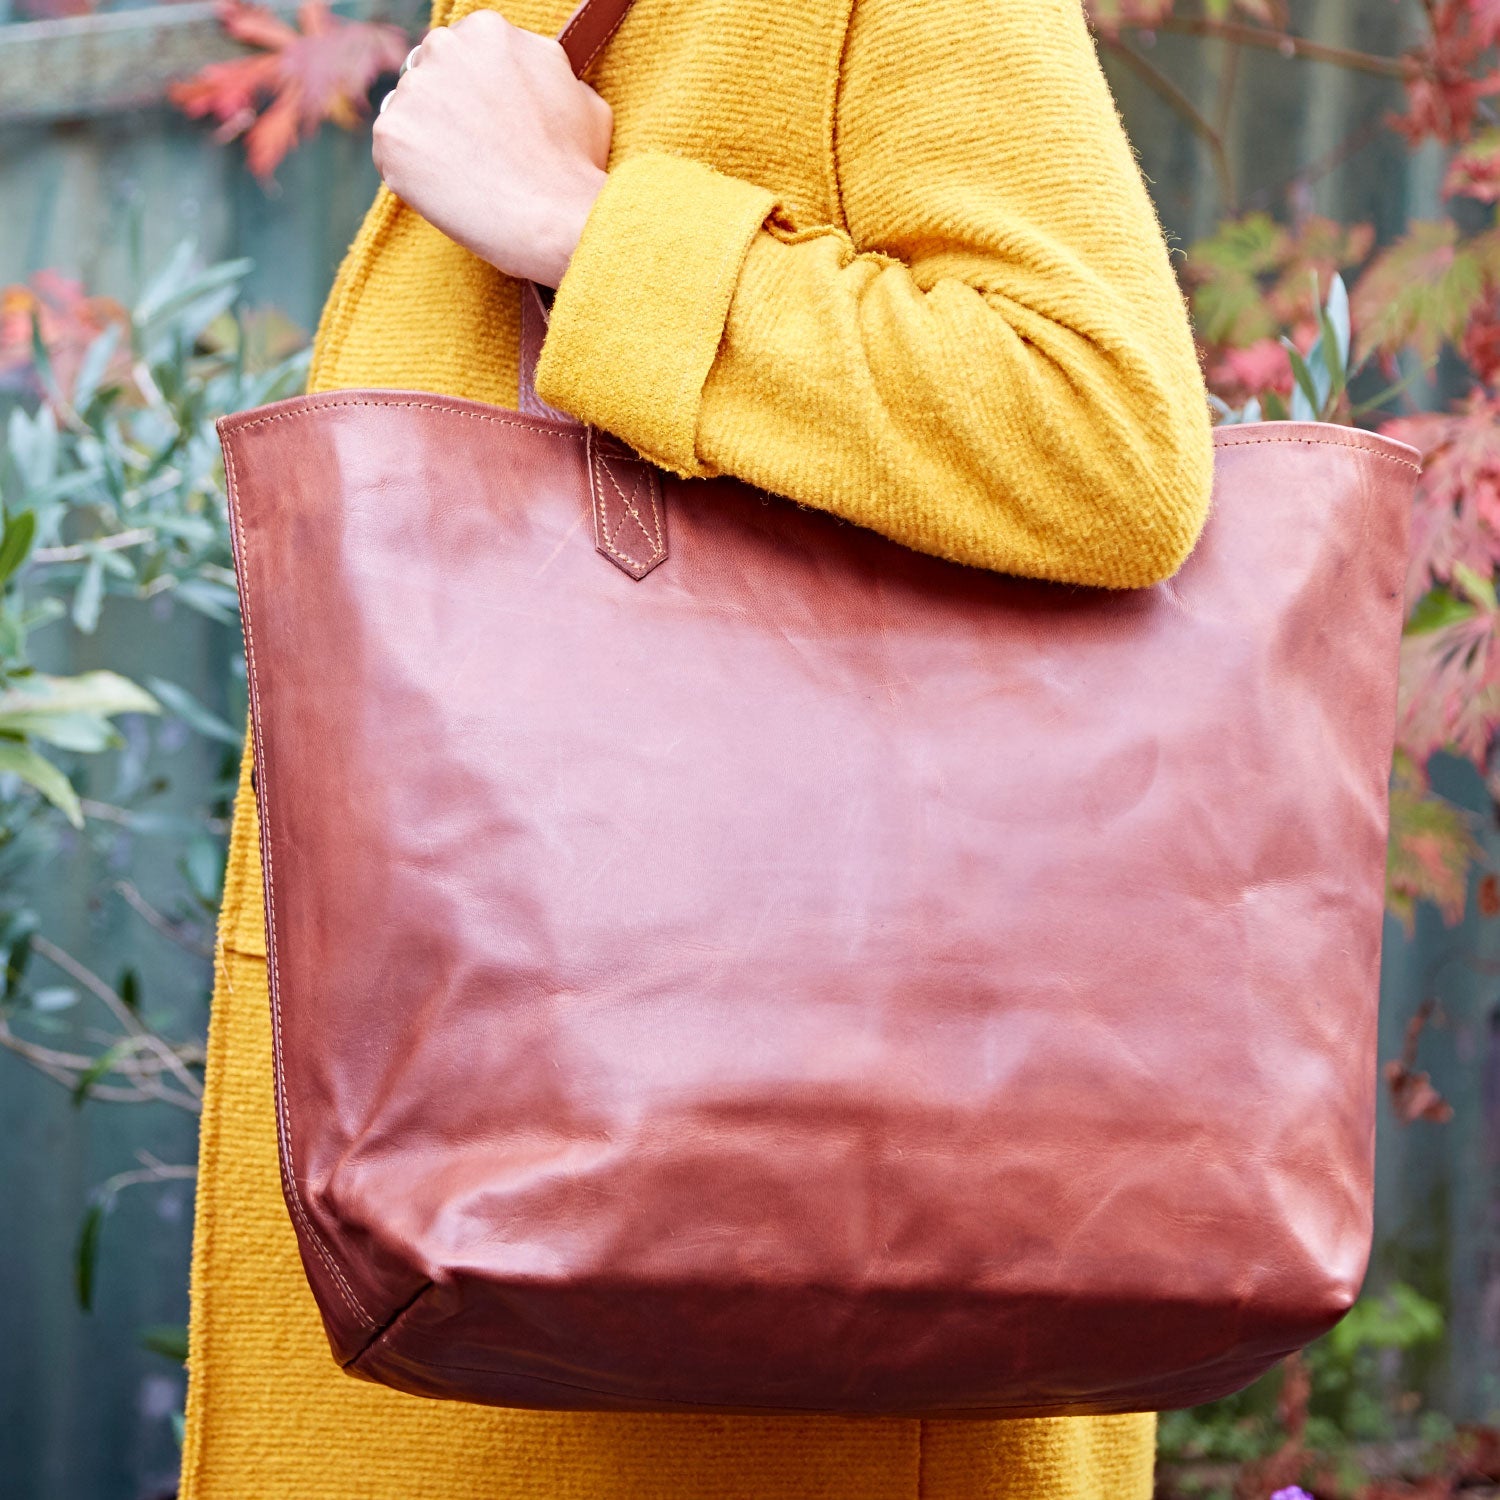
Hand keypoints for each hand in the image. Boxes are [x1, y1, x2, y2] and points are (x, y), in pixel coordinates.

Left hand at [372, 10, 612, 287]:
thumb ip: (543, 75)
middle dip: (444, 108)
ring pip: (407, 113)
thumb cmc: (576, 168)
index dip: (473, 92)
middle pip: (427, 73)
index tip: (488, 125)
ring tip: (467, 178)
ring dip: (427, 141)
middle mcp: (443, 47)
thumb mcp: (581, 96)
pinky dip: (413, 175)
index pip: (461, 53)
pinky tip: (449, 193)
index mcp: (488, 30)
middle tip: (474, 153)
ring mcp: (412, 91)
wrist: (555, 219)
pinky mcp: (391, 136)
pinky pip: (392, 152)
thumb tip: (534, 81)